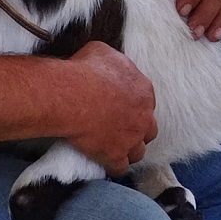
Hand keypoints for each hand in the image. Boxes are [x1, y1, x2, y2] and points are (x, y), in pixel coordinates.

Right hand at [56, 42, 157, 173]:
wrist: (71, 96)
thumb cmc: (85, 70)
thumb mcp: (102, 52)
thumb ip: (112, 61)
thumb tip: (107, 63)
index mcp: (143, 91)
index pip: (147, 103)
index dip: (134, 107)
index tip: (121, 108)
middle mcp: (143, 117)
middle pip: (149, 130)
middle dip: (137, 131)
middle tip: (120, 129)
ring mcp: (131, 139)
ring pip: (138, 152)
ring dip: (129, 150)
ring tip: (114, 148)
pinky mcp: (115, 155)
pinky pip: (119, 168)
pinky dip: (113, 166)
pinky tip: (104, 162)